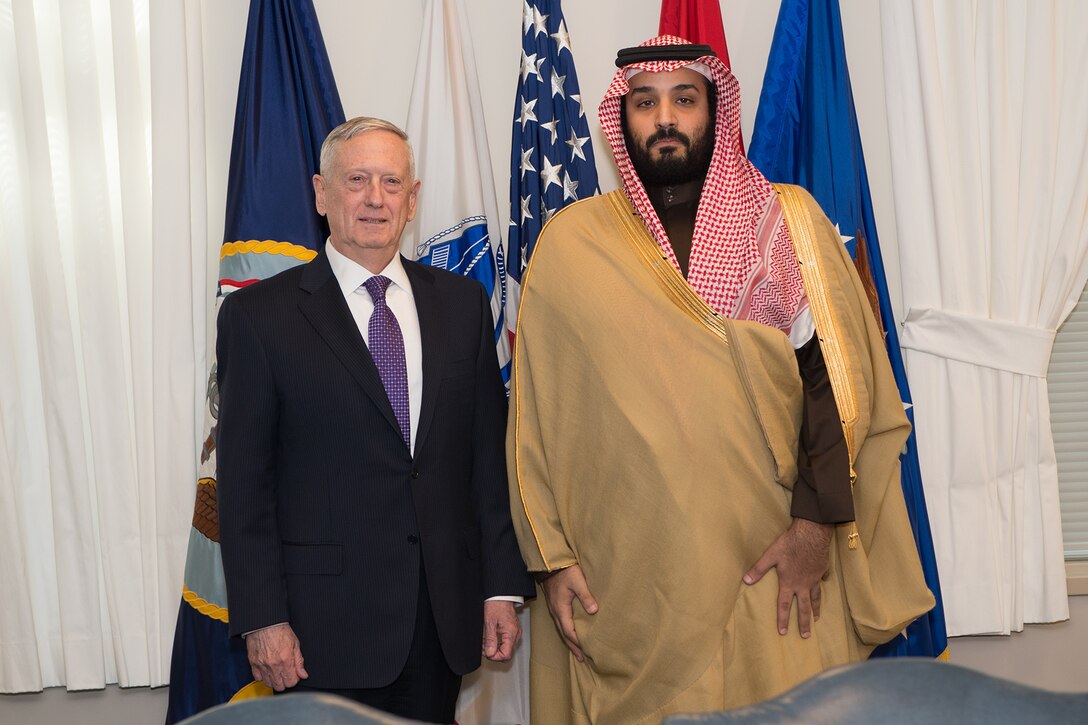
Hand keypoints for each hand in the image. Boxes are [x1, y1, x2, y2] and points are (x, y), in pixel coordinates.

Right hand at [245, 622, 307, 690]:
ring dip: (274, 680)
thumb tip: (303, 674)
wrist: (265, 623)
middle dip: (284, 682)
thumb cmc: (280, 630)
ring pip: (268, 684)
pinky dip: (263, 676)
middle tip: (286, 674)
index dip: (294, 679)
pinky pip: (257, 678)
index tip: (294, 675)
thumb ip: (299, 661)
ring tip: (277, 672)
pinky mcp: (253, 663)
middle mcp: (274, 665)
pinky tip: (267, 670)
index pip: (291, 682)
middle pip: (280, 686)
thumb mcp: (295, 644)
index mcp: (286, 660)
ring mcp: (262, 665)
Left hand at [482, 600, 521, 661]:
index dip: (495, 657)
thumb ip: (490, 639)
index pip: (506, 655)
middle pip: (507, 654)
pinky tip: (491, 638)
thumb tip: (490, 653)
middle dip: (494, 653)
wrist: (501, 595)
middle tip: (484, 647)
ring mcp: (515, 633)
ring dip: (496, 649)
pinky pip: (507, 643)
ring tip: (486, 642)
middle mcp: (516, 634)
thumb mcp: (489, 623)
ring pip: (507, 649)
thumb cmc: (496, 605)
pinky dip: (499, 644)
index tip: (486, 652)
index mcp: (511, 633)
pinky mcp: (513, 631)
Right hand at [539, 564, 597, 661]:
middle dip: (573, 646)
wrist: (550, 563)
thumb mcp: (578, 581)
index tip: (586, 650)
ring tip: (577, 650)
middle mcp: (556, 612)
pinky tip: (571, 632)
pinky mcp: (555, 605)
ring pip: (561, 629)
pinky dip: (566, 632)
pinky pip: (560, 623)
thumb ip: (586, 596)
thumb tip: (594, 611)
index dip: (577, 642)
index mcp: (561, 609)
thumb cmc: (565, 571)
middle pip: (564, 634)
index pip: (569, 631)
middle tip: (582, 658)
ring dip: (569, 640)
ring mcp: (554, 609)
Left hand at [743, 518, 832, 637]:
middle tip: (806, 636)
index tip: (783, 632)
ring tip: (816, 619)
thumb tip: (746, 580)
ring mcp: (814, 578)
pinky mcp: (822, 569)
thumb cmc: (790, 544)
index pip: (784, 605)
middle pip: (804, 607)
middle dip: (804, 623)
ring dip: (815, 609)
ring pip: (816, 597)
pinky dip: (823, 583)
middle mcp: (803, 584)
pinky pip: (823, 579)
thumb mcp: (771, 555)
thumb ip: (759, 569)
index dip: (782, 619)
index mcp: (790, 583)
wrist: (812, 533)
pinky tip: (824, 583)